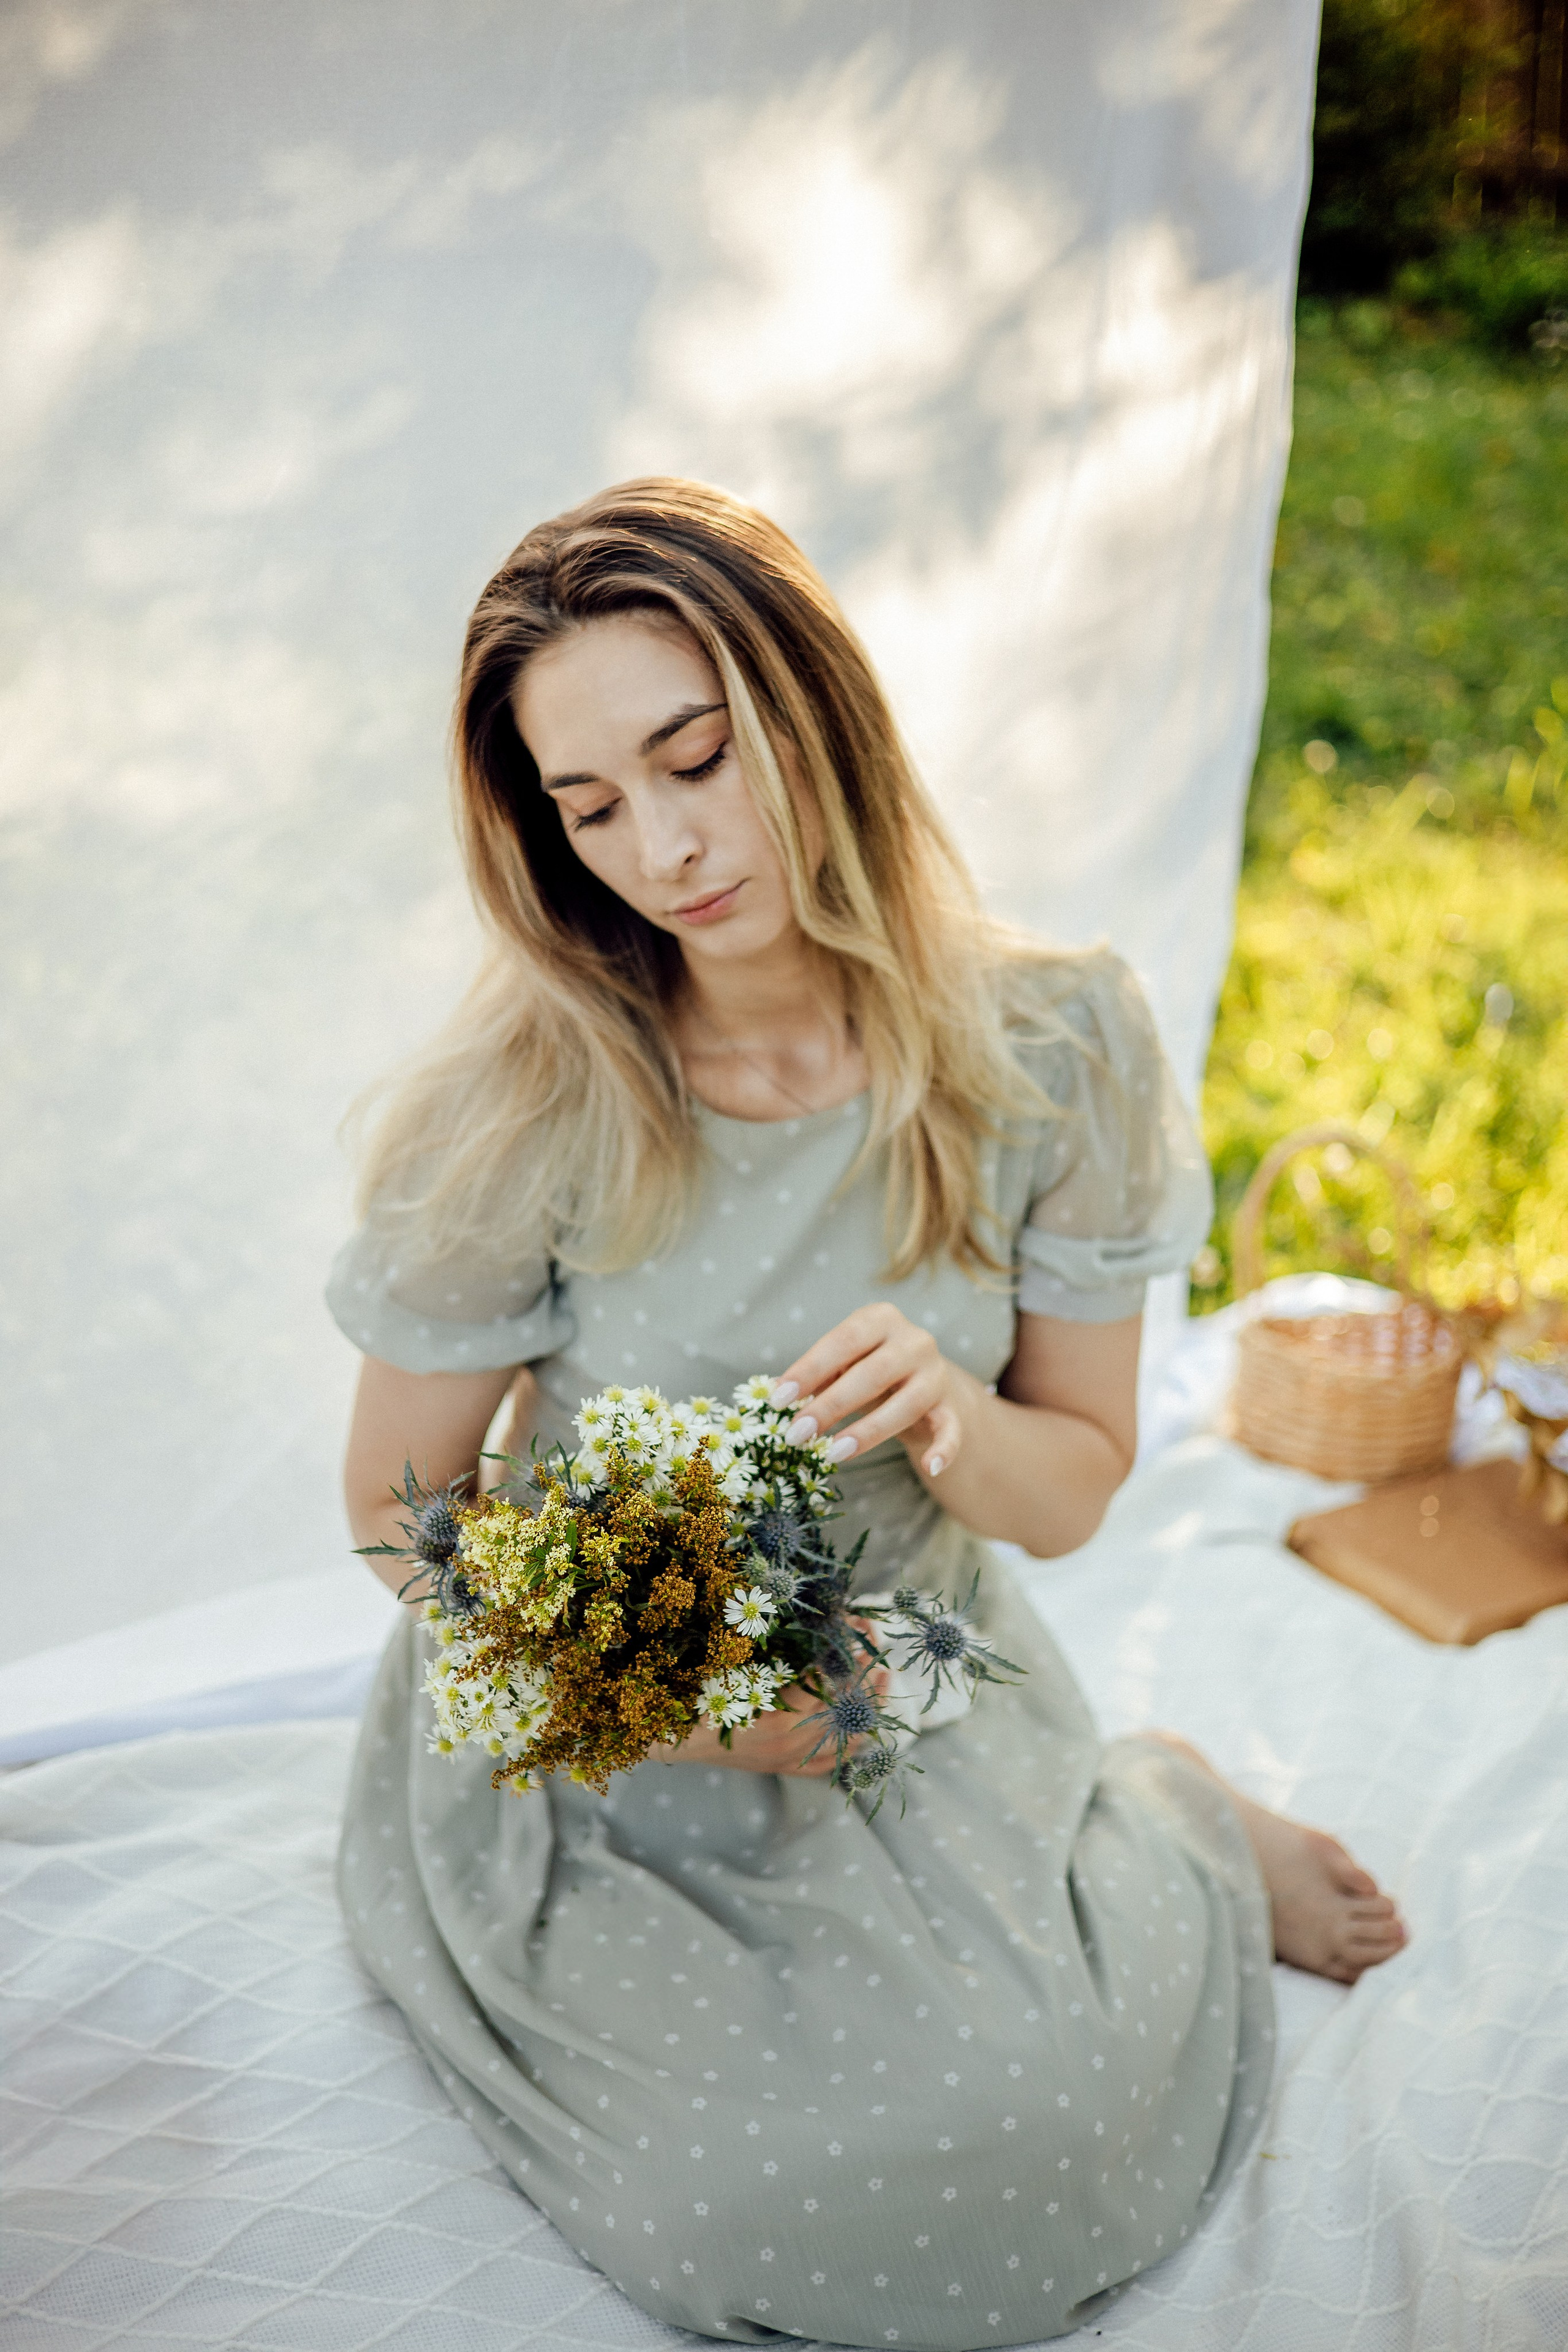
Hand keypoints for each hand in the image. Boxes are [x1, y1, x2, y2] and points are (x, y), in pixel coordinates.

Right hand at [670, 1622, 888, 1777]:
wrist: (676, 1738)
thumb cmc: (701, 1695)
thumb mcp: (735, 1667)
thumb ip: (775, 1652)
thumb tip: (816, 1623)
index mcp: (777, 1715)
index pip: (829, 1680)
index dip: (847, 1652)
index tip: (858, 1629)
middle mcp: (790, 1743)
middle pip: (845, 1708)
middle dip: (866, 1676)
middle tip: (878, 1651)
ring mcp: (790, 1759)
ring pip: (846, 1737)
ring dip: (868, 1706)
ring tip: (884, 1680)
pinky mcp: (787, 1768)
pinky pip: (832, 1762)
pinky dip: (853, 1744)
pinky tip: (867, 1726)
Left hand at [776, 1304, 963, 1480]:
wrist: (925, 1382)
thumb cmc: (870, 1370)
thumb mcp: (844, 1364)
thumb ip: (817, 1376)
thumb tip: (776, 1395)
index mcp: (881, 1319)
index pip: (843, 1341)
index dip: (810, 1370)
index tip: (779, 1398)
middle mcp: (915, 1341)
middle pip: (872, 1373)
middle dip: (831, 1406)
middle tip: (797, 1434)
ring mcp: (937, 1374)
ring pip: (906, 1404)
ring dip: (867, 1432)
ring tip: (832, 1454)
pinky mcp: (952, 1407)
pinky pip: (951, 1430)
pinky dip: (944, 1449)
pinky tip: (929, 1467)